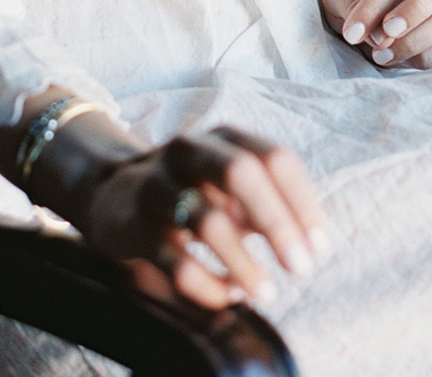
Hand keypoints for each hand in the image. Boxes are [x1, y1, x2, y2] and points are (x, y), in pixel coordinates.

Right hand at [78, 126, 328, 311]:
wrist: (112, 193)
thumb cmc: (190, 191)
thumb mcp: (228, 183)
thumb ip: (267, 200)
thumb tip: (310, 240)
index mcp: (223, 137)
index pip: (275, 158)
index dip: (302, 203)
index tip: (319, 246)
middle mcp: (190, 151)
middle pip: (241, 172)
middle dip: (277, 224)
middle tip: (302, 270)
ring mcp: (159, 185)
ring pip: (208, 219)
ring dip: (244, 263)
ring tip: (266, 292)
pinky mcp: (134, 225)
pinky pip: (175, 260)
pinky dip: (207, 284)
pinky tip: (226, 295)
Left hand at [320, 0, 431, 69]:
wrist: (368, 12)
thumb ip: (350, 3)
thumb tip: (379, 35)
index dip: (374, 6)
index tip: (352, 33)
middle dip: (415, 10)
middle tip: (385, 34)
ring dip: (414, 42)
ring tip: (380, 54)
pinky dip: (425, 58)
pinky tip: (398, 58)